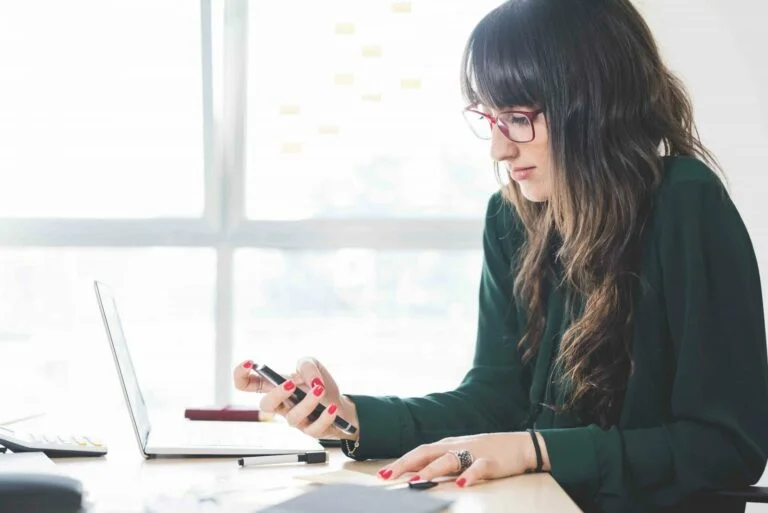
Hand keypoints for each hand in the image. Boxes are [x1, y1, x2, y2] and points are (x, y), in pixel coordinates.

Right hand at [232, 357, 358, 440]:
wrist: (340, 404)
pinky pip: (315, 428)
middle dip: (276, 394)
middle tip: (291, 383)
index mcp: (274, 387)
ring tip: (320, 389)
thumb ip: (306, 366)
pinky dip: (325, 416)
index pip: (247, 384)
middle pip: (266, 405)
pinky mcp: (312, 431)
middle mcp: (281, 405)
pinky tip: (332, 407)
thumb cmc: (319, 385)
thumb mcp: (313, 365)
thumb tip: (310, 381)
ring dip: (307, 402)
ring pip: (292, 417)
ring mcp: (295, 419)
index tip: (250, 363)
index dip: (241, 374)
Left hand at [376, 432, 549, 487]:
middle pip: (426, 453)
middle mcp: (456, 446)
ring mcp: (473, 452)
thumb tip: (417, 474)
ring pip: (448, 460)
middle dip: (405, 465)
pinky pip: (478, 468)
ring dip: (431, 470)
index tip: (382, 474)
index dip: (400, 462)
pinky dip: (469, 476)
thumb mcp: (461, 454)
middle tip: (387, 477)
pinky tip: (461, 485)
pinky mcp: (490, 461)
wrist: (520, 445)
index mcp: (447, 445)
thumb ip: (441, 463)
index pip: (418, 452)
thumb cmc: (487, 451)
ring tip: (417, 481)